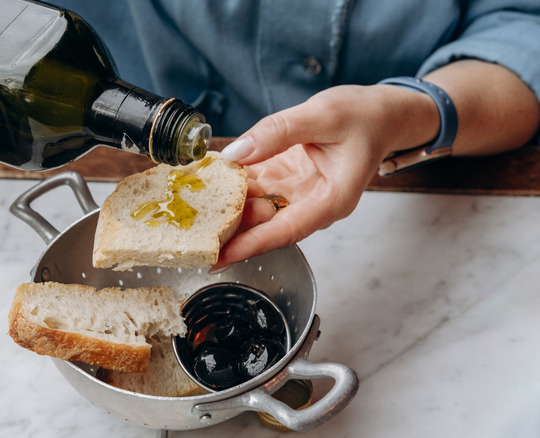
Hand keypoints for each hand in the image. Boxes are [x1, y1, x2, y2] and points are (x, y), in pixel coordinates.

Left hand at [212, 84, 438, 269]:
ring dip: (224, 208)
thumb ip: (278, 132)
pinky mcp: (286, 180)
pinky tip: (207, 181)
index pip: (284, 231)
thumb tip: (237, 152)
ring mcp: (297, 194)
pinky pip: (255, 188)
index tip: (219, 257)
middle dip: (228, 231)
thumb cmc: (365, 117)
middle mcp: (312, 204)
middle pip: (264, 225)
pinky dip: (232, 185)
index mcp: (330, 200)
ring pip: (255, 208)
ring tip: (190, 211)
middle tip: (191, 235)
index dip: (250, 245)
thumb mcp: (323, 115)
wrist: (382, 113)